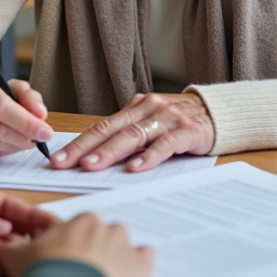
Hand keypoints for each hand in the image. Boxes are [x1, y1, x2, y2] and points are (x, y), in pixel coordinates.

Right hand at [0, 73, 52, 157]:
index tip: (45, 131)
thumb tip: (40, 115)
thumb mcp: (13, 86)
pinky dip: (5, 152)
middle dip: (24, 136)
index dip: (25, 122)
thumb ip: (29, 97)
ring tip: (27, 140)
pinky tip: (12, 144)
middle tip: (40, 139)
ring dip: (16, 146)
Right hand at [0, 213, 153, 276]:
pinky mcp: (141, 266)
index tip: (63, 261)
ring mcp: (125, 247)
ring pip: (124, 247)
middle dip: (93, 252)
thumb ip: (5, 249)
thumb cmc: (45, 275)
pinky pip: (146, 258)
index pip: (78, 228)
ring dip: (116, 259)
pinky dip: (139, 266)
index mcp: (80, 222)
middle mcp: (106, 228)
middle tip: (79, 274)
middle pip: (102, 237)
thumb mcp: (18, 260)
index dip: (70, 246)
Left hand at [50, 92, 213, 172]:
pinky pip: (165, 144)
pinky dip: (149, 157)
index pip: (100, 127)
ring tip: (91, 166)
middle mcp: (147, 109)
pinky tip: (135, 168)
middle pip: (110, 130)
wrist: (220, 112)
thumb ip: (129, 136)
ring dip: (110, 152)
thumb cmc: (179, 122)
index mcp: (134, 108)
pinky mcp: (187, 130)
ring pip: (133, 136)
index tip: (56, 159)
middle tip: (64, 164)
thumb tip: (95, 158)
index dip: (77, 143)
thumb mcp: (151, 124)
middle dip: (84, 148)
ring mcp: (166, 118)